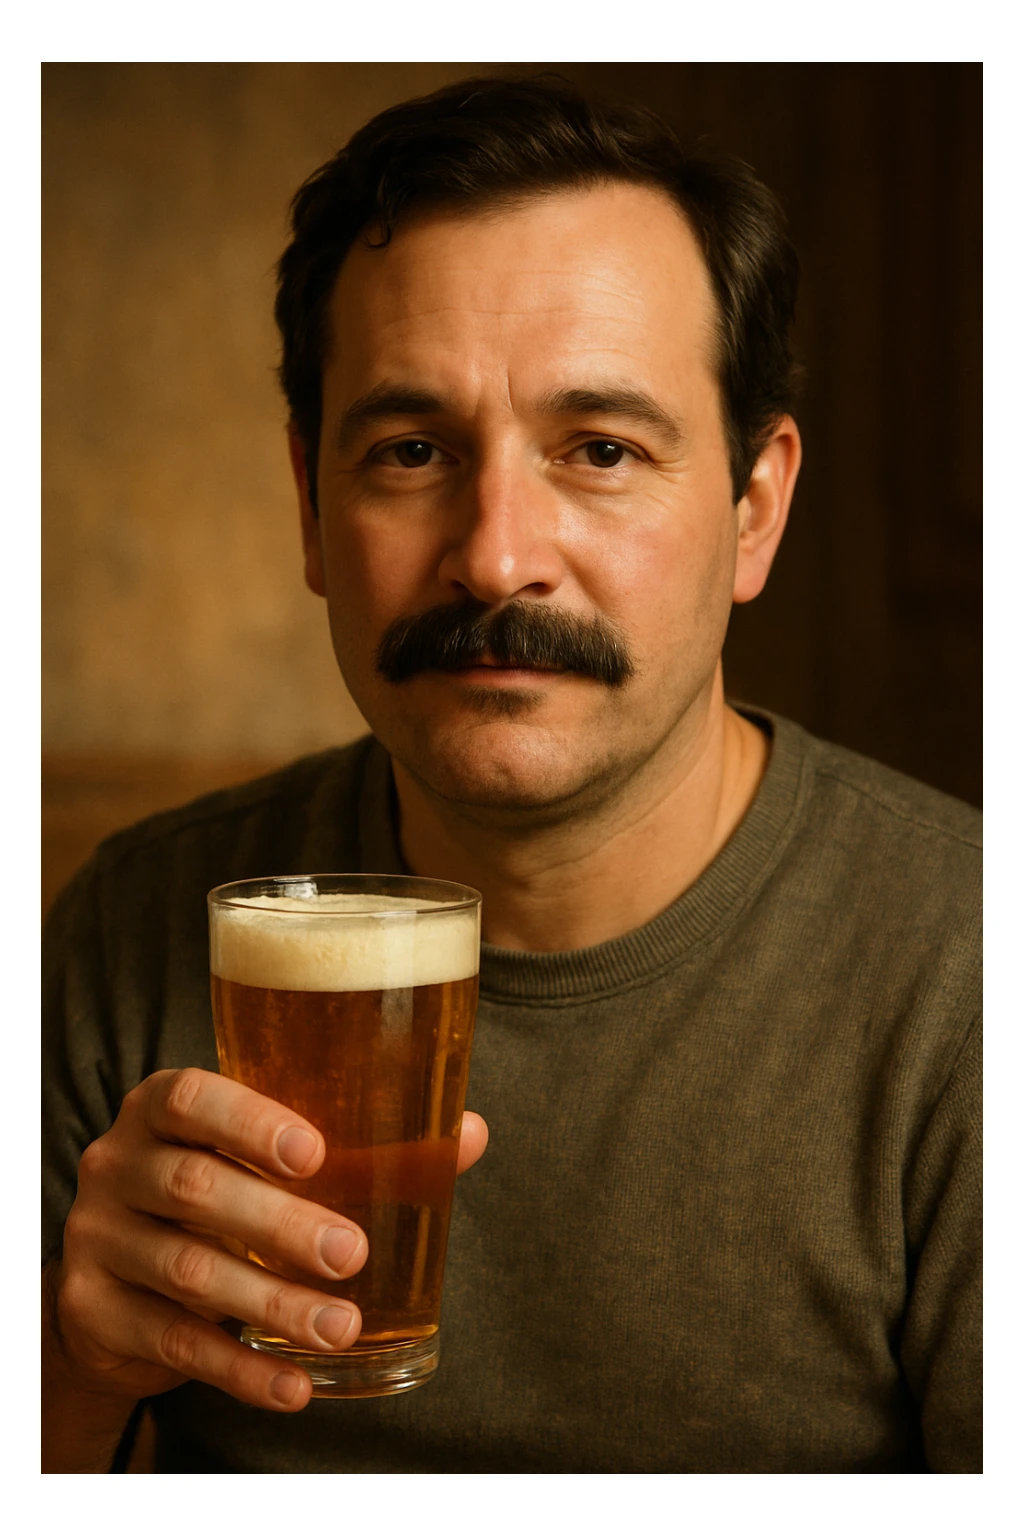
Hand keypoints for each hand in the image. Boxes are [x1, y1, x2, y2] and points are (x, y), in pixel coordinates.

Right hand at [48, 1067, 487, 1415]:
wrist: (119, 1274)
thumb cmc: (218, 1190)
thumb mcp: (266, 1158)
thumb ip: (364, 1145)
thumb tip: (467, 1133)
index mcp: (159, 1107)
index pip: (190, 1097)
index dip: (250, 1121)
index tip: (316, 1154)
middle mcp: (118, 1164)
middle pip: (196, 1189)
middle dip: (280, 1224)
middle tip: (353, 1254)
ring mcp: (98, 1238)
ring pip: (188, 1272)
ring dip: (272, 1304)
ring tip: (342, 1327)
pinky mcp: (94, 1311)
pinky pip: (173, 1343)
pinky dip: (240, 1370)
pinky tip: (295, 1385)